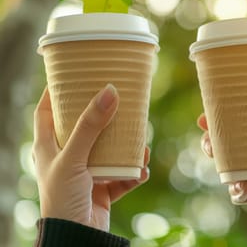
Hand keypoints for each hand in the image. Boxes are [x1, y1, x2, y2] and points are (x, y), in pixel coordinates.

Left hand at [33, 85, 149, 230]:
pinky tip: (141, 168)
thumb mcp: (73, 158)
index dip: (55, 93)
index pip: (46, 112)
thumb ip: (90, 125)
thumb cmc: (62, 199)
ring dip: (125, 145)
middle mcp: (66, 158)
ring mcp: (85, 173)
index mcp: (47, 148)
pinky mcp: (102, 189)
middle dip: (102, 115)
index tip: (71, 75)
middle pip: (83, 127)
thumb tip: (109, 91)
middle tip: (117, 98)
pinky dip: (133, 172)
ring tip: (140, 138)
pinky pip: (122, 175)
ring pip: (108, 150)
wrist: (76, 238)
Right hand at [198, 72, 246, 235]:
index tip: (218, 97)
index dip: (237, 107)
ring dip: (218, 156)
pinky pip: (240, 190)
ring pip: (231, 162)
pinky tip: (239, 184)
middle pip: (236, 138)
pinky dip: (236, 187)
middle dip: (216, 131)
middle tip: (205, 124)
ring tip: (212, 151)